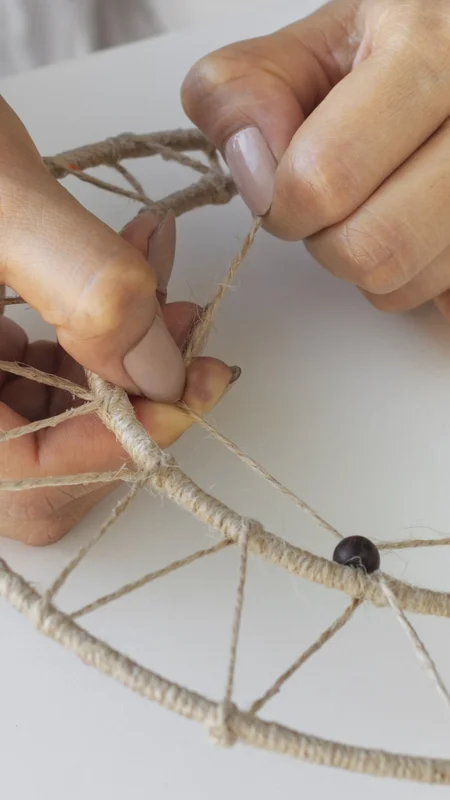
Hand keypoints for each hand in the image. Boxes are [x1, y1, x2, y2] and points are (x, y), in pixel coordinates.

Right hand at [0, 100, 235, 543]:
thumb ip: (82, 285)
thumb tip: (161, 372)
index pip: (26, 474)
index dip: (116, 443)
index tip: (186, 388)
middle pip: (44, 462)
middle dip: (128, 402)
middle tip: (186, 347)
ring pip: (51, 413)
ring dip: (122, 358)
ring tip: (162, 286)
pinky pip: (39, 370)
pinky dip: (93, 330)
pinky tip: (125, 271)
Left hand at [182, 0, 449, 316]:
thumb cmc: (385, 53)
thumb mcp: (302, 49)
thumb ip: (241, 92)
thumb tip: (252, 167)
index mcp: (427, 50)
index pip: (323, 177)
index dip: (281, 202)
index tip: (278, 190)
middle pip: (368, 247)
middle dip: (323, 240)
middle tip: (326, 205)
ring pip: (402, 279)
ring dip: (364, 261)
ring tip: (373, 205)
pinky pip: (439, 294)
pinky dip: (410, 275)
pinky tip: (410, 226)